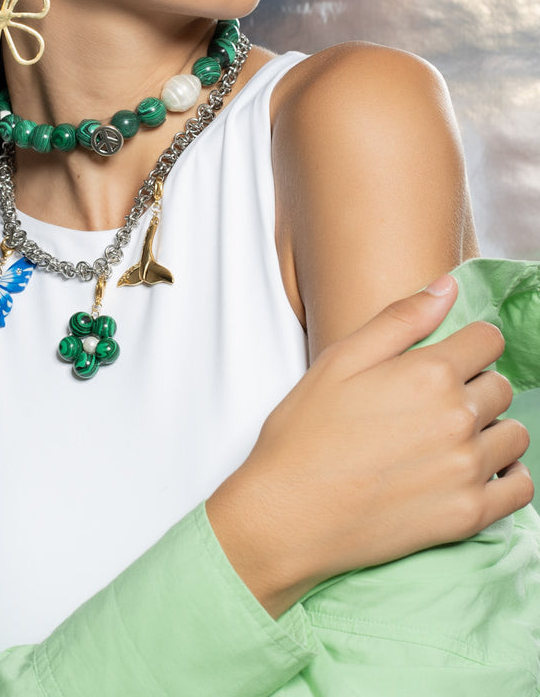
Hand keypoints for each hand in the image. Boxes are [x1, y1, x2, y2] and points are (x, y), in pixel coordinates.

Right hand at [206, 275, 533, 615]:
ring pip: (514, 434)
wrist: (287, 516)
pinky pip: (521, 488)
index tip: (446, 357)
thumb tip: (447, 287)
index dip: (466, 344)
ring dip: (490, 430)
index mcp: (429, 373)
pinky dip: (507, 477)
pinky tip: (475, 471)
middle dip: (474, 386)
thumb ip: (399, 319)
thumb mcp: (339, 360)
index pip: (487, 340)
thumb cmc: (304, 435)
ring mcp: (467, 469)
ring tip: (449, 438)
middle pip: (499, 386)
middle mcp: (458, 418)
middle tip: (431, 402)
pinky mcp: (469, 515)